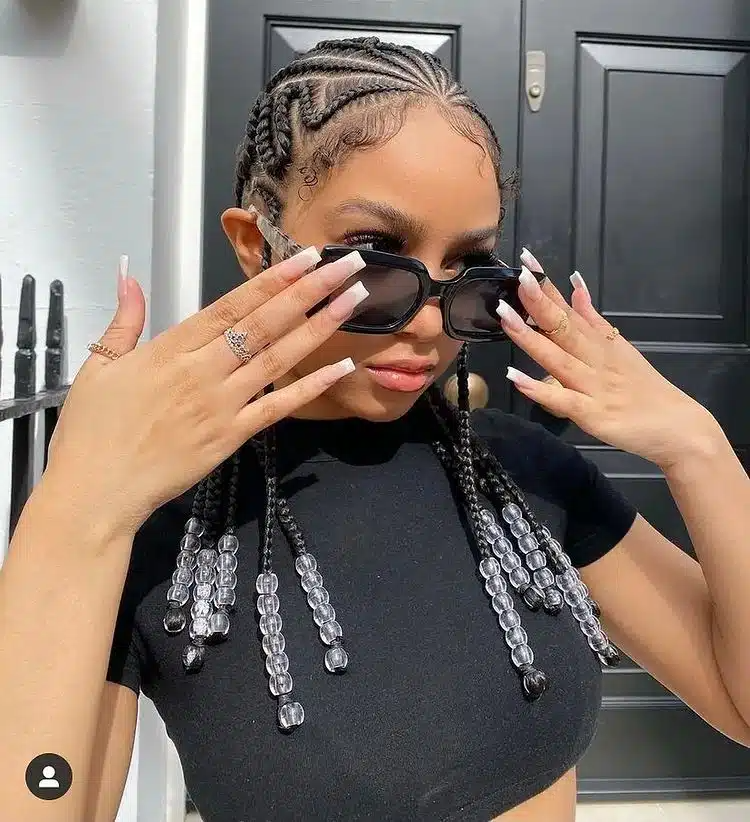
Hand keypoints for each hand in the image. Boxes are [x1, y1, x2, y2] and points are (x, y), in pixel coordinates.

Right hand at [43, 248, 367, 538]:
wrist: (97, 493)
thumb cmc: (92, 431)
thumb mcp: (98, 368)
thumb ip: (123, 321)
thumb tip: (128, 275)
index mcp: (171, 349)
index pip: (232, 305)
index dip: (273, 280)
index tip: (306, 258)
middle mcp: (204, 372)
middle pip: (265, 324)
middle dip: (309, 292)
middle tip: (348, 267)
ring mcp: (223, 405)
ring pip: (279, 359)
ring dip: (318, 328)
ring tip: (352, 302)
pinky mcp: (233, 436)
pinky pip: (279, 408)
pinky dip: (312, 387)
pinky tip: (342, 367)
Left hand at [495, 248, 722, 470]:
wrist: (680, 429)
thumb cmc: (646, 391)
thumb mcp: (621, 348)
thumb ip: (593, 320)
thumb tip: (575, 287)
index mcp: (601, 343)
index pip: (569, 310)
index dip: (547, 287)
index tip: (526, 262)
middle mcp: (595, 360)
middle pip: (563, 328)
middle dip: (538, 303)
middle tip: (518, 278)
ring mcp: (593, 386)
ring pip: (557, 358)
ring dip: (530, 338)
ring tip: (506, 317)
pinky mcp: (592, 414)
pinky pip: (561, 400)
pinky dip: (538, 389)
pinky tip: (516, 377)